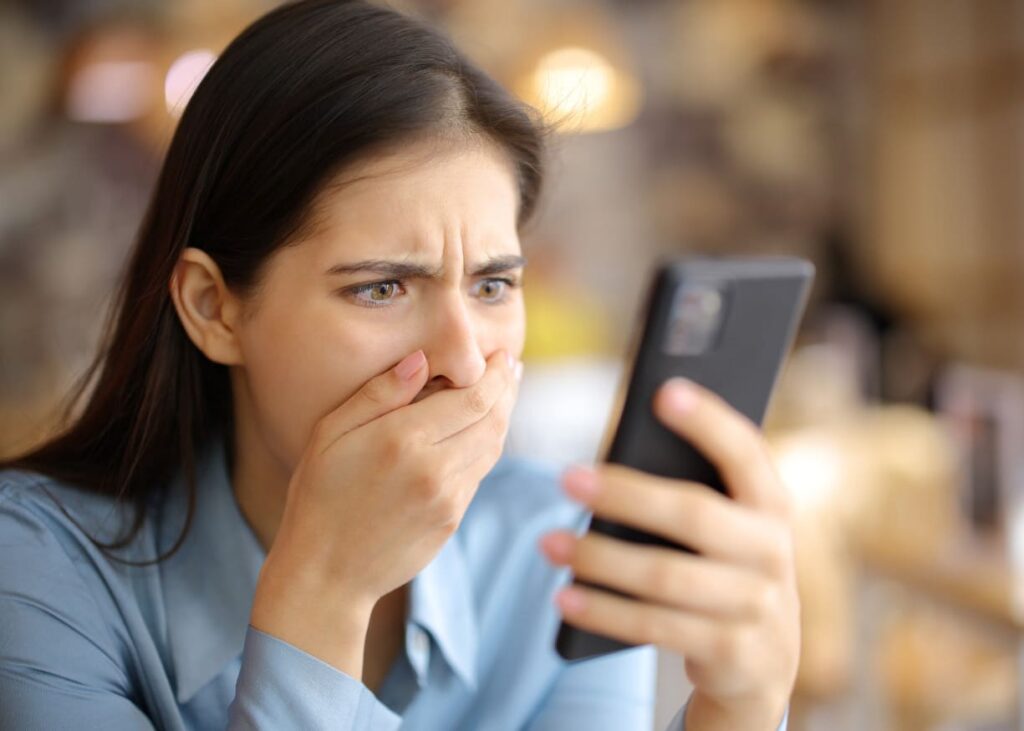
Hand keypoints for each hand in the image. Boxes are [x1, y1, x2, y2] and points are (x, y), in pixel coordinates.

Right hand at [251, 347, 520, 675]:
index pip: (473, 398)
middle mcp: (434, 469)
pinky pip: (478, 475)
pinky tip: (479, 432)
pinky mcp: (452, 521)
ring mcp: (448, 499)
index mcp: (403, 440)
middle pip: (493, 420)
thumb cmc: (319, 496)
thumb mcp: (332, 433)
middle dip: (507, 389)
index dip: (495, 374)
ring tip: (503, 393)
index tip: (501, 355)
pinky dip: (486, 448)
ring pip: (492, 448)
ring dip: (503, 417)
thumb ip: (379, 393)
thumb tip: (421, 360)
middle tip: (511, 367)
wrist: (325, 574)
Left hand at [539, 378, 798, 730]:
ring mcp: (757, 606)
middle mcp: (772, 551)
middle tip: (565, 479)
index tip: (664, 392)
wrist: (764, 662)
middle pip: (692, 515)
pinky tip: (564, 597)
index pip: (744, 453)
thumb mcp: (727, 527)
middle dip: (624, 495)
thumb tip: (611, 468)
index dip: (708, 422)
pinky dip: (603, 611)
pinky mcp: (732, 652)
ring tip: (547, 543)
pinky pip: (654, 627)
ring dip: (598, 559)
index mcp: (770, 504)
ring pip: (664, 577)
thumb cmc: (724, 567)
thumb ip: (693, 492)